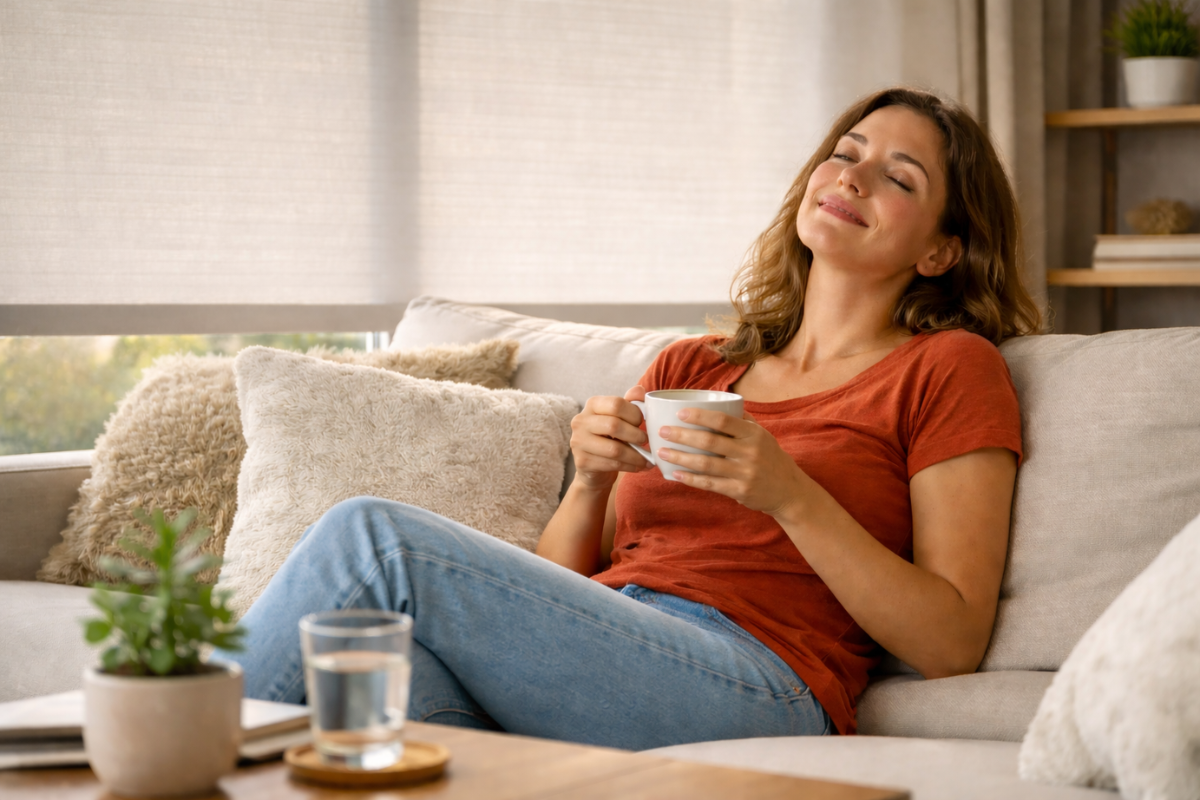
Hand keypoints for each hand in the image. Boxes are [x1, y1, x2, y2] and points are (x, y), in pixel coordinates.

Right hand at [569, 385, 651, 490]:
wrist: (594, 467)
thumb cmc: (610, 438)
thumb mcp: (620, 418)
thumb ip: (630, 403)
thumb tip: (640, 390)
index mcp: (592, 405)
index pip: (616, 404)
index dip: (634, 414)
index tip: (643, 423)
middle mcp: (581, 421)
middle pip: (614, 425)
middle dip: (636, 436)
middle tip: (646, 442)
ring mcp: (578, 442)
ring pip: (614, 449)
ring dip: (636, 456)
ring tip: (647, 459)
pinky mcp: (582, 462)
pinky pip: (612, 464)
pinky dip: (630, 466)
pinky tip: (638, 467)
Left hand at [657, 408, 808, 518]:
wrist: (789, 491)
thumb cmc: (770, 458)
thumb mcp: (762, 436)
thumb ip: (742, 421)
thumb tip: (720, 401)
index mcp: (753, 434)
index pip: (723, 420)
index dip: (700, 416)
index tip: (680, 413)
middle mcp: (749, 452)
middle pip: (710, 441)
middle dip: (682, 436)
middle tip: (662, 431)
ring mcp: (744, 473)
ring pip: (706, 464)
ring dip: (681, 458)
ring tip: (662, 452)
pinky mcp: (739, 491)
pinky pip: (710, 484)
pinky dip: (691, 479)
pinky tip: (675, 474)